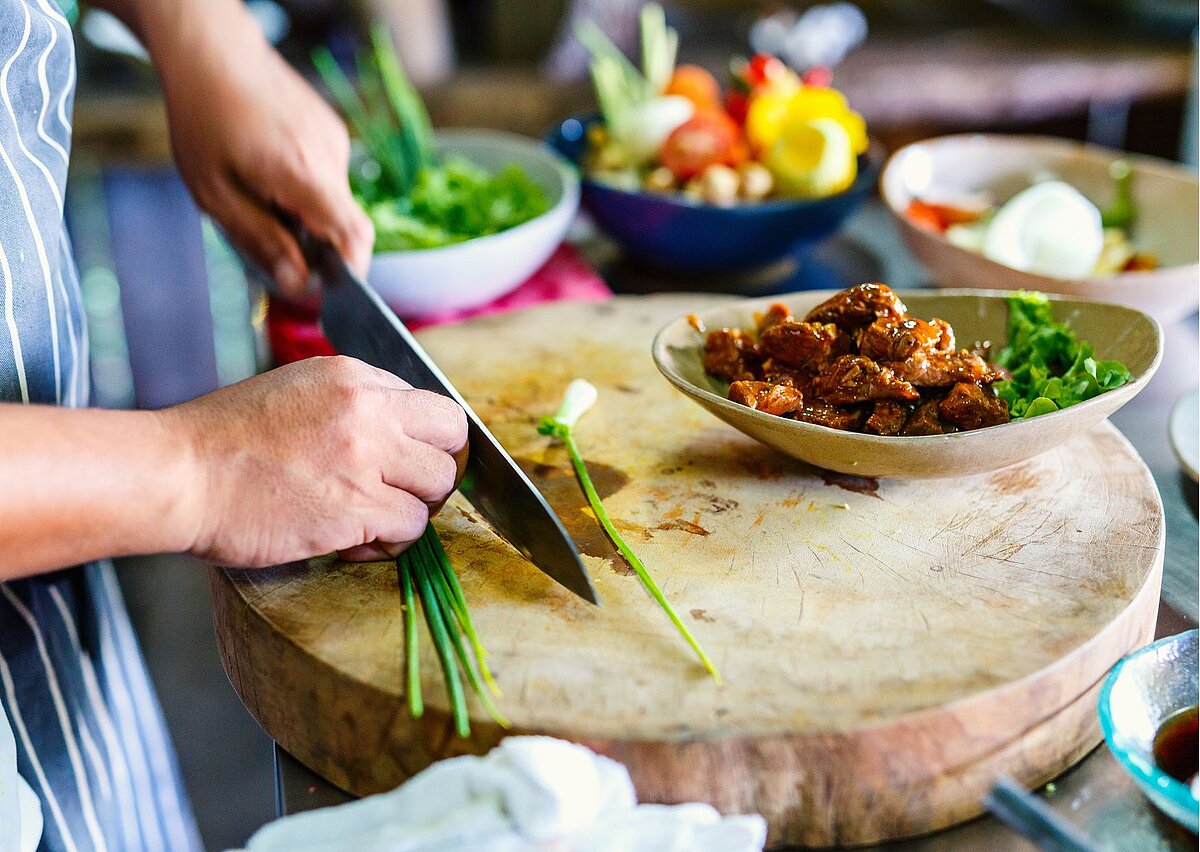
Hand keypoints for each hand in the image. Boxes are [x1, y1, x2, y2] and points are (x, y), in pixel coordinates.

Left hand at [156, 14, 372, 294]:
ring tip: (258, 193)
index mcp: (302, 174)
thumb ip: (261, 241)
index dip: (353, 271)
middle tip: (269, 240)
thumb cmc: (204, 119)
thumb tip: (297, 285)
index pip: (354, 234)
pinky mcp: (330, 130)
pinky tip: (268, 169)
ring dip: (303, 212)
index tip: (333, 292)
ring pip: (331, 200)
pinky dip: (303, 187)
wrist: (212, 51)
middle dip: (313, 244)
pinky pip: (326, 176)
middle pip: (340, 223)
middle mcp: (328, 156)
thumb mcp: (215, 194)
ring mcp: (334, 140)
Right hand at [160, 357, 467, 566]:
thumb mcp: (295, 391)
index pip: (432, 405)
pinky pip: (411, 527)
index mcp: (353, 376)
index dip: (425, 440)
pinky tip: (354, 542)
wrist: (178, 474)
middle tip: (403, 491)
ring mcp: (366, 458)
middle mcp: (368, 410)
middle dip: (434, 470)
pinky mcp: (357, 507)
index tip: (405, 462)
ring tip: (372, 520)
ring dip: (412, 509)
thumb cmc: (221, 441)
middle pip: (452, 439)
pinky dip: (390, 542)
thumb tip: (394, 431)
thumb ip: (350, 404)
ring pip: (438, 486)